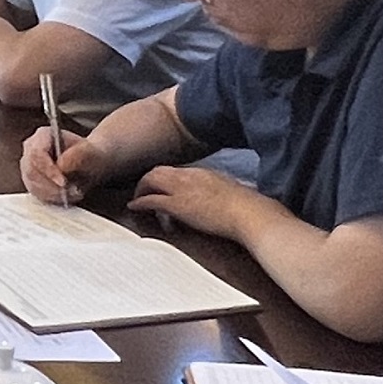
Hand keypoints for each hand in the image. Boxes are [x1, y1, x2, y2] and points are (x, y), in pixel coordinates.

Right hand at [21, 127, 102, 205]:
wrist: (90, 162)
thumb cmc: (90, 154)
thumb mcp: (89, 152)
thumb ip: (77, 155)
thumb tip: (61, 166)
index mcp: (43, 135)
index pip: (37, 153)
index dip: (48, 170)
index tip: (63, 183)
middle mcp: (31, 149)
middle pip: (31, 170)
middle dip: (51, 185)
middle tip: (70, 192)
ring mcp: (29, 165)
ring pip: (32, 183)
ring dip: (52, 193)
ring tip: (72, 194)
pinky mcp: (31, 180)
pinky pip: (35, 192)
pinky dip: (51, 198)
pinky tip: (65, 197)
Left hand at [129, 164, 269, 240]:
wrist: (248, 213)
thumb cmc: (246, 207)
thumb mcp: (228, 191)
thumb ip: (217, 190)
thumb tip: (216, 198)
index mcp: (201, 173)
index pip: (174, 170)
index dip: (163, 177)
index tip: (159, 185)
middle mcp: (187, 176)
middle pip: (158, 171)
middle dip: (147, 180)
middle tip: (142, 190)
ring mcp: (181, 189)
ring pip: (150, 181)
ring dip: (141, 189)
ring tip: (137, 199)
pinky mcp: (177, 205)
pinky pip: (151, 200)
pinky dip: (140, 202)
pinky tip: (134, 207)